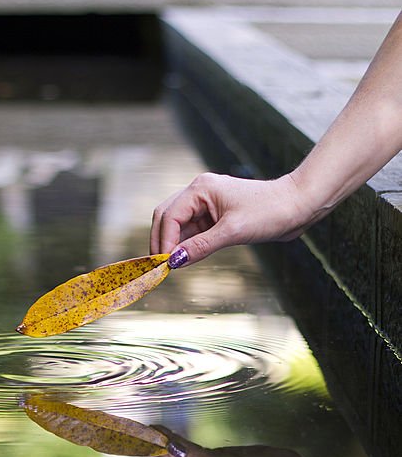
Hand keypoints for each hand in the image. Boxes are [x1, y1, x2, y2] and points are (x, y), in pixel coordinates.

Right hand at [150, 171, 319, 263]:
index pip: (169, 216)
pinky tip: (185, 259)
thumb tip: (174, 262)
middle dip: (160, 241)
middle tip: (158, 267)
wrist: (297, 206)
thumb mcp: (233, 232)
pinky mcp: (215, 216)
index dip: (163, 242)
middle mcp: (199, 192)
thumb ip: (200, 246)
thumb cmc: (270, 211)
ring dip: (172, 245)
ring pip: (177, 225)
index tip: (162, 265)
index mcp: (200, 189)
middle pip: (166, 217)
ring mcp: (206, 204)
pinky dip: (186, 245)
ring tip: (170, 267)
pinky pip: (192, 231)